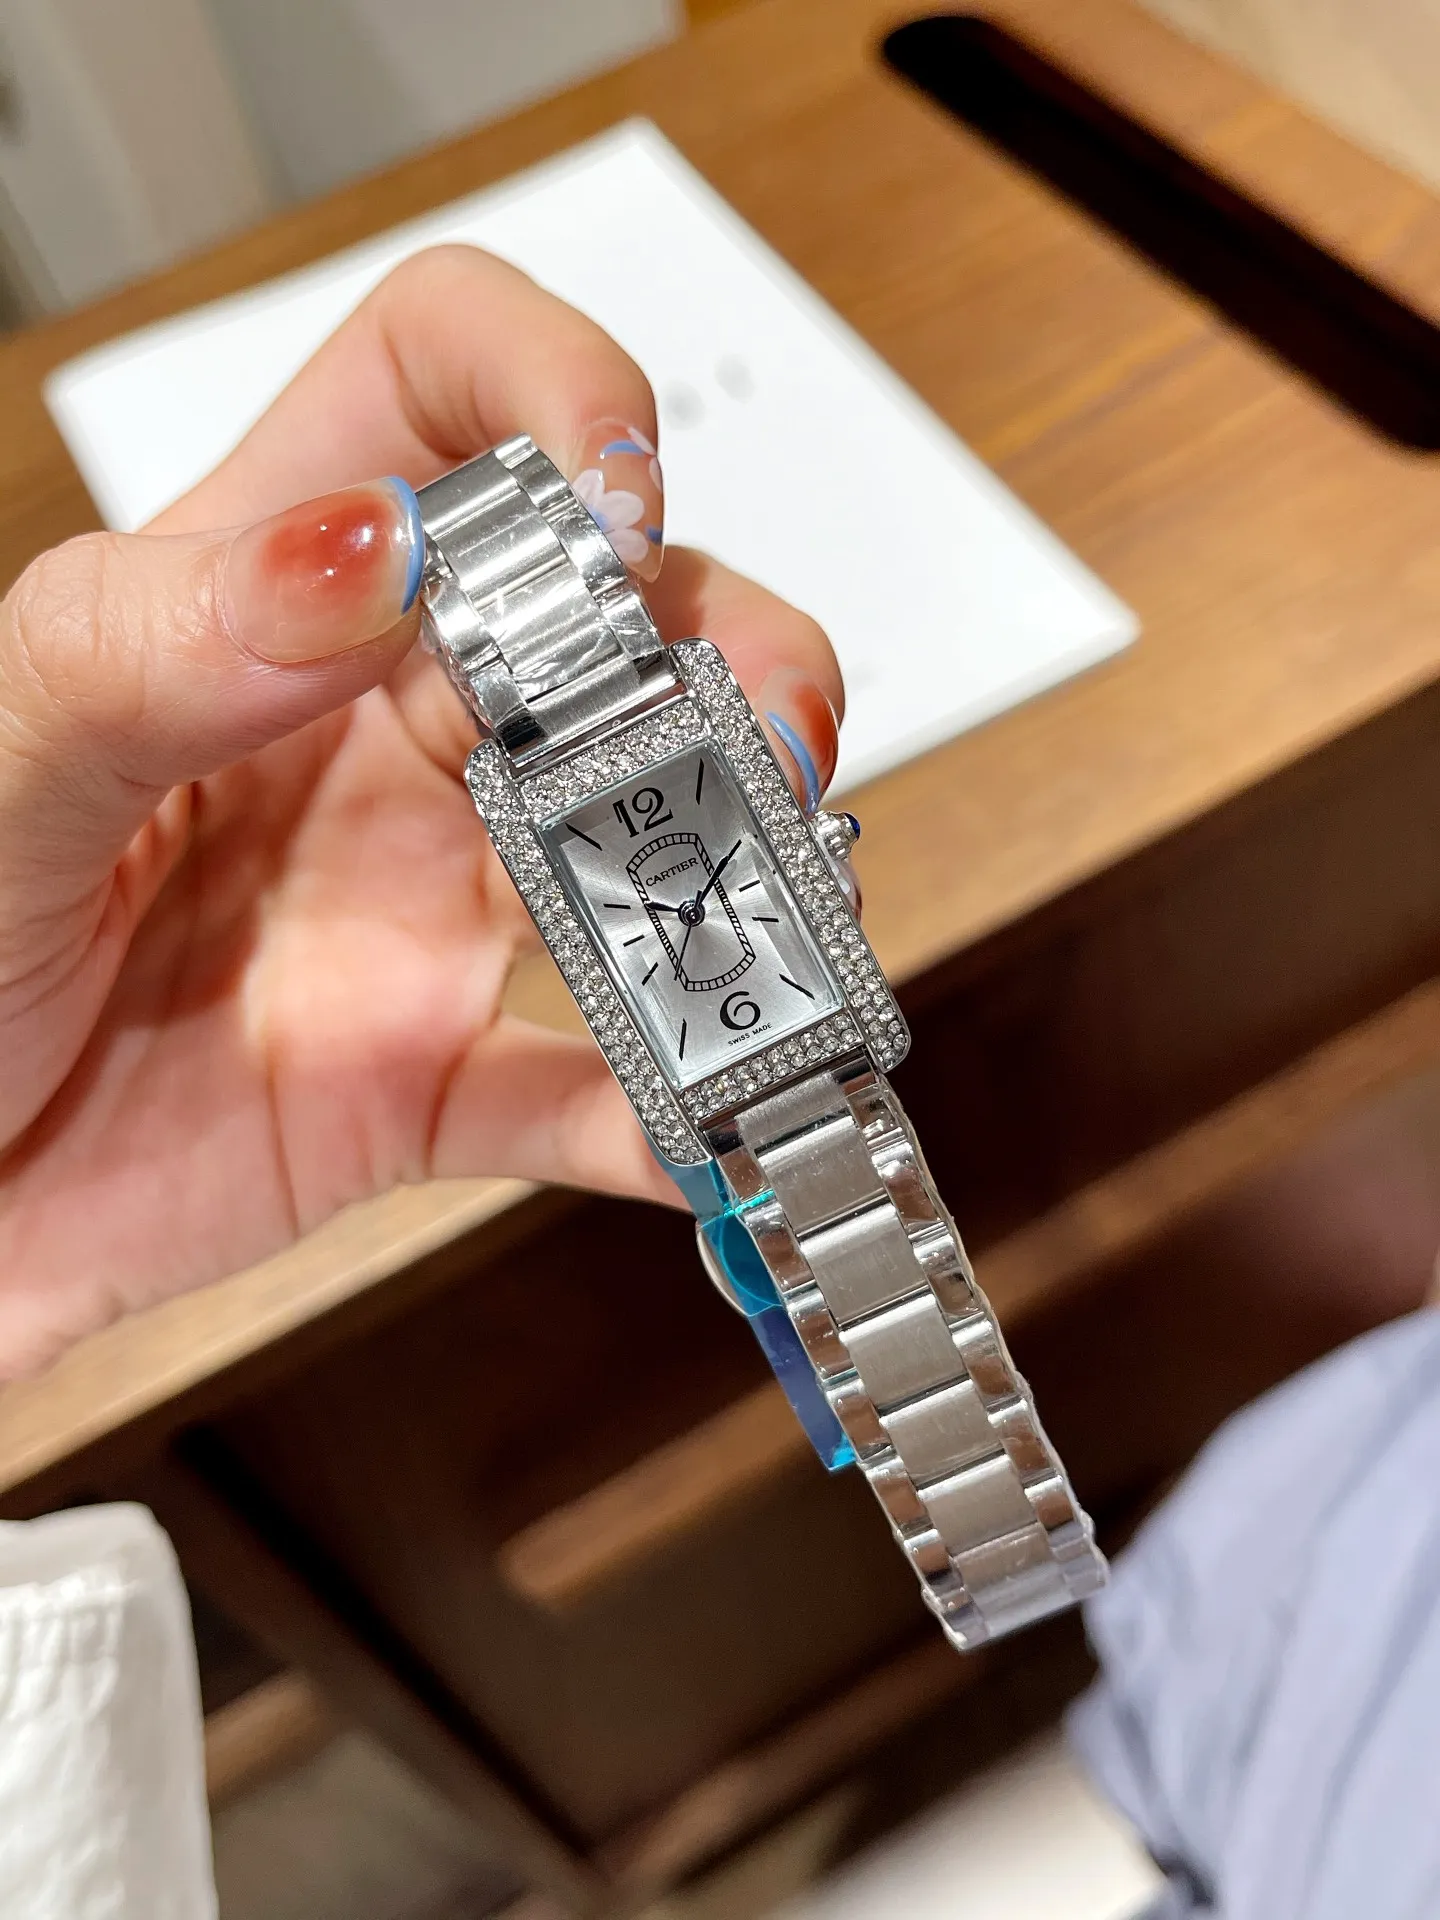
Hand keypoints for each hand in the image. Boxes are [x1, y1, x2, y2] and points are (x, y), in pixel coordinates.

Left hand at [0, 245, 842, 1379]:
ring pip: (654, 844)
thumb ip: (148, 652)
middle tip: (760, 740)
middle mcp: (377, 738)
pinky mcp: (432, 1084)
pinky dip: (664, 1122)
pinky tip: (703, 1136)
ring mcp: (424, 909)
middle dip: (730, 655)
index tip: (610, 501)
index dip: (555, 387)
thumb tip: (364, 552)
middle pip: (623, 619)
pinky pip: (589, 1098)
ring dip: (746, 881)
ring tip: (770, 939)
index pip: (441, 392)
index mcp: (261, 604)